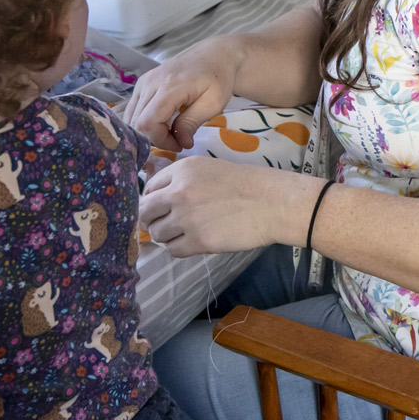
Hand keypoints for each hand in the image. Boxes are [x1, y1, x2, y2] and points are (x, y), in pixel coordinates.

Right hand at [124, 39, 244, 150]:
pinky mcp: (142, 83)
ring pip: (131, 117)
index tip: (179, 144)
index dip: (160, 140)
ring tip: (170, 133)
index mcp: (170, 86)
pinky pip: (133, 109)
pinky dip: (143, 122)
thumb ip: (192, 123)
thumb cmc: (218, 78)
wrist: (213, 54)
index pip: (148, 122)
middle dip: (155, 139)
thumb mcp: (213, 103)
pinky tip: (162, 124)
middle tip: (177, 141)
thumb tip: (181, 143)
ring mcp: (144, 81)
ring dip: (148, 132)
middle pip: (137, 122)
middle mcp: (151, 82)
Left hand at [140, 157, 318, 256]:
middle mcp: (178, 192)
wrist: (273, 203)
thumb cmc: (247, 184)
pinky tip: (192, 243)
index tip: (161, 208)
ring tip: (184, 234)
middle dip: (152, 220)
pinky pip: (173, 250)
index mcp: (182, 170)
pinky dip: (179, 249)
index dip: (153, 201)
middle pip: (146, 212)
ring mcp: (187, 218)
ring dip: (167, 236)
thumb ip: (183, 181)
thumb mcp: (210, 169)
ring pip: (158, 234)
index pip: (149, 188)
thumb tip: (160, 202)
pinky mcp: (198, 241)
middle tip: (165, 225)